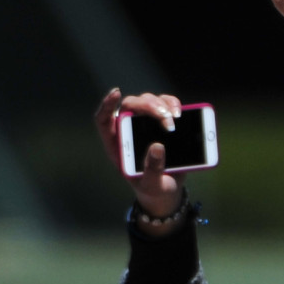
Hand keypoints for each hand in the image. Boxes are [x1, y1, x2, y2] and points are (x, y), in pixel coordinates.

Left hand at [94, 88, 186, 218]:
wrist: (167, 189)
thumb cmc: (153, 188)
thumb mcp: (151, 184)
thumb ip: (152, 170)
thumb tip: (157, 147)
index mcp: (118, 144)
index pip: (104, 119)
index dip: (107, 105)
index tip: (116, 93)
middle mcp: (129, 130)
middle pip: (131, 106)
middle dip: (148, 106)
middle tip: (165, 117)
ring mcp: (145, 124)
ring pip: (148, 101)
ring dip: (162, 104)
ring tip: (175, 118)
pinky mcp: (162, 123)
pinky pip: (165, 105)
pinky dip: (172, 104)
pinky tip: (180, 113)